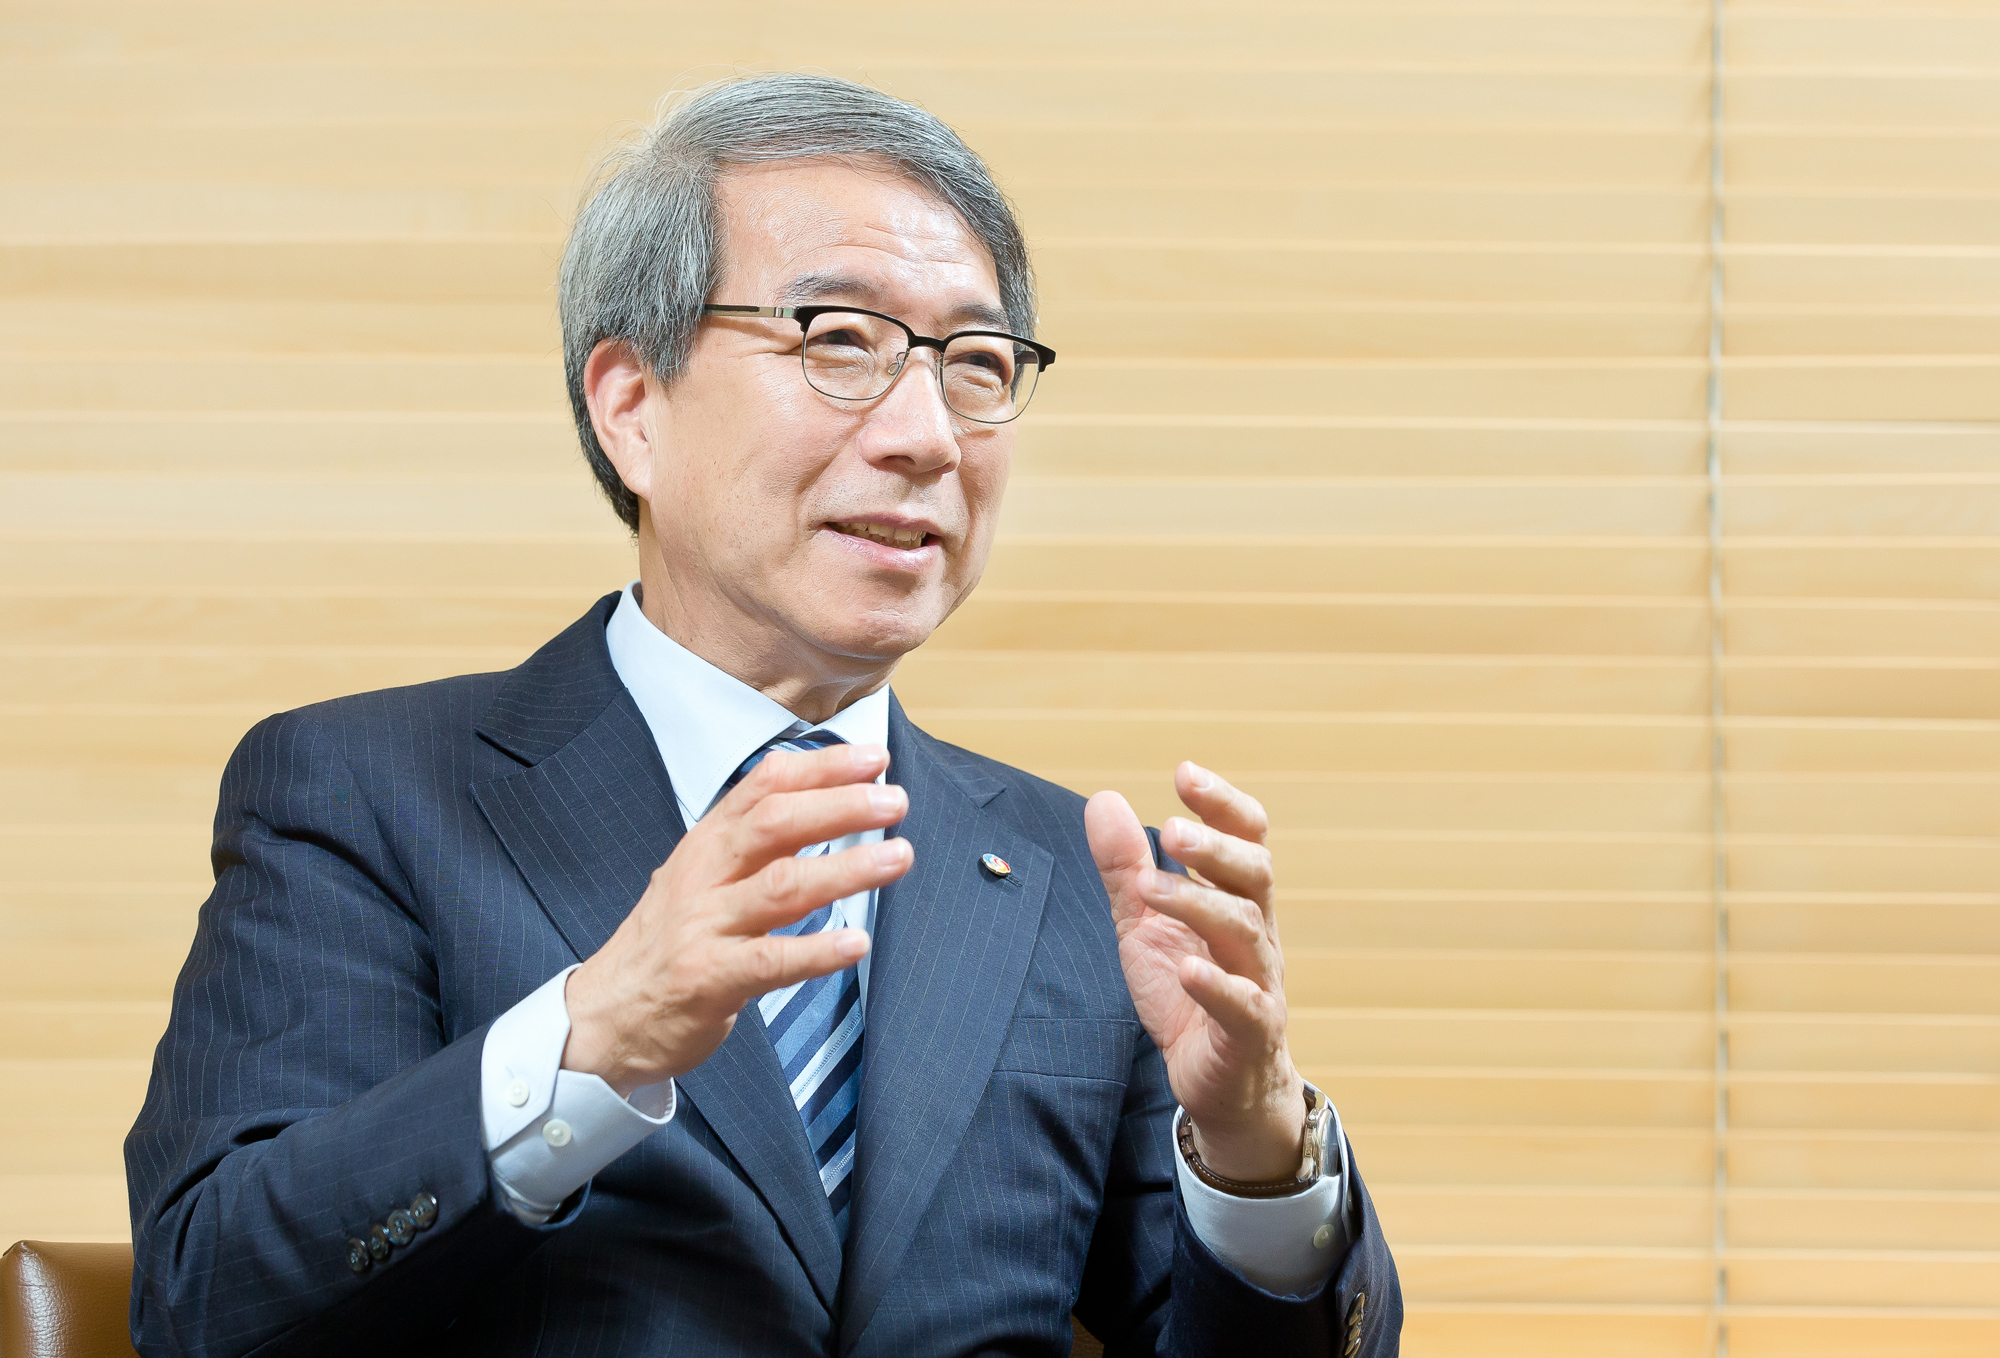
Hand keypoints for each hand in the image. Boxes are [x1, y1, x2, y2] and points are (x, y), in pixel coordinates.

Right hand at [562, 743, 911, 1095]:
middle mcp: (704, 874)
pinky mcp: (709, 978)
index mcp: (707, 842)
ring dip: (846, 868)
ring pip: (781, 886)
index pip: (765, 786)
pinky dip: (817, 950)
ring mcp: (705, 926)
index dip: (822, 767)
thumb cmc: (670, 942)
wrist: (606, 1016)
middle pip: (776, 824)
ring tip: (898, 857)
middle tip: (894, 801)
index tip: (873, 758)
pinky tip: (857, 942)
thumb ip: (755, 842)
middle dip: (840, 806)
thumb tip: (828, 802)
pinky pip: (771, 959)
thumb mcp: (702, 876)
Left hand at [1086, 763, 1304, 1182]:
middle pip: (1256, 875)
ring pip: (1246, 930)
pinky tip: (1190, 968)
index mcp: (1235, 899)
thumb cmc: (1189, 993)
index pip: (1246, 839)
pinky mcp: (1250, 1033)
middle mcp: (1256, 934)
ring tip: (1152, 888)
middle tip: (1173, 827)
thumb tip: (1103, 799)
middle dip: (1217, 847)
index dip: (1221, 804)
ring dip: (1200, 903)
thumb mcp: (1146, 924)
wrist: (1222, 1082)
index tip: (1185, 773)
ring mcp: (1258, 983)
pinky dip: (1217, 984)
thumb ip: (1127, 867)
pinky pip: (1243, 1005)